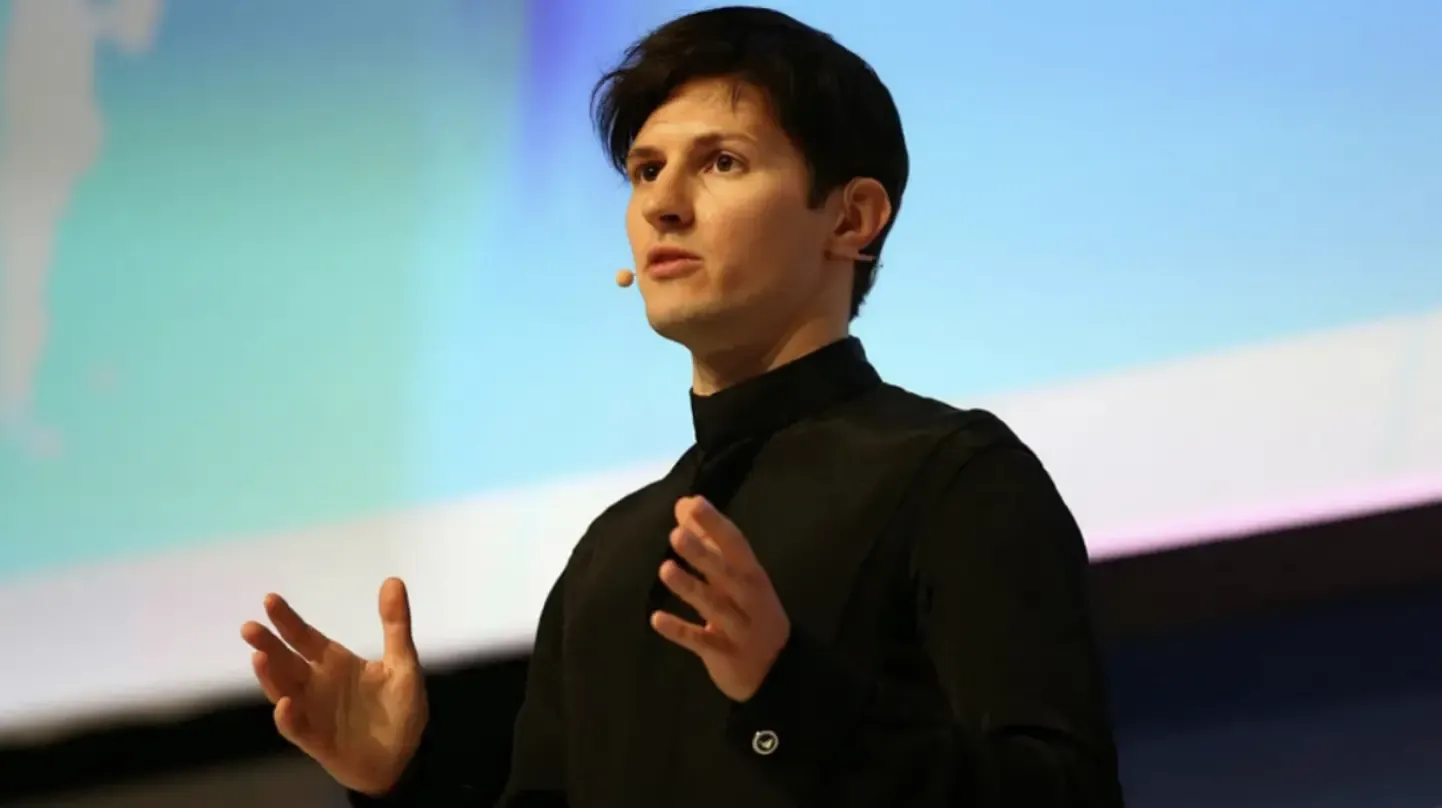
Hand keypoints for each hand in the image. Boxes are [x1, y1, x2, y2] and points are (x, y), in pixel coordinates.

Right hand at [240, 578, 427, 796]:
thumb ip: (396, 625)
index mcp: (334, 663)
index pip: (304, 637)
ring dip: (269, 677)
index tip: (270, 599)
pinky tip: (286, 704)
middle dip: (267, 645)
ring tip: (259, 658)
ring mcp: (313, 712)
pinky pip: (296, 728)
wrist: (403, 757)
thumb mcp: (403, 663)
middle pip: (285, 661)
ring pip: (282, 691)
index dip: (287, 620)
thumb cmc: (399, 709)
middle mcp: (316, 684)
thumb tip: (393, 580)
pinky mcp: (316, 740)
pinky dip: (288, 717)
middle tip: (250, 627)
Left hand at [652, 496, 789, 701]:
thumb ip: (710, 542)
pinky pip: (700, 641)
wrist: (778, 669)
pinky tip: (656, 619)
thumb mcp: (737, 576)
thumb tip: (684, 504)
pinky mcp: (724, 654)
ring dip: (689, 588)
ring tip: (665, 569)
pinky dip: (680, 631)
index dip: (716, 524)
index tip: (695, 503)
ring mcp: (738, 628)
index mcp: (752, 575)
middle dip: (702, 554)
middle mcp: (748, 598)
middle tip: (676, 534)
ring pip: (713, 606)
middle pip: (725, 573)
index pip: (736, 544)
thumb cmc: (750, 611)